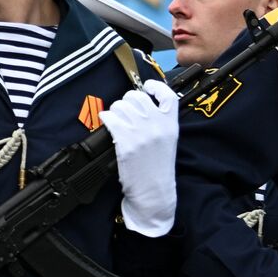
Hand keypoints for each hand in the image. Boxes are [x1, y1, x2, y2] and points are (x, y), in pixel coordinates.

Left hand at [100, 80, 177, 236]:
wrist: (153, 190)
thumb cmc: (157, 166)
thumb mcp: (166, 140)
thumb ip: (159, 121)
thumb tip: (141, 104)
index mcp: (171, 124)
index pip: (167, 95)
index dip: (155, 86)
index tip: (146, 87)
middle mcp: (157, 125)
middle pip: (137, 97)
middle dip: (127, 100)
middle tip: (124, 110)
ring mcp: (141, 132)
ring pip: (121, 105)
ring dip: (115, 110)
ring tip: (116, 119)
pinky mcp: (125, 141)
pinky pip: (110, 118)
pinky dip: (106, 117)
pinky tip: (107, 122)